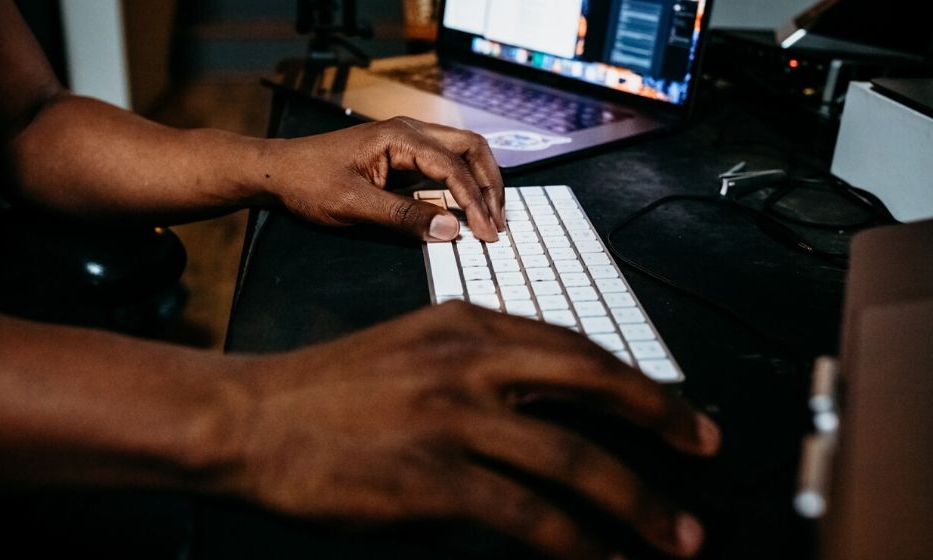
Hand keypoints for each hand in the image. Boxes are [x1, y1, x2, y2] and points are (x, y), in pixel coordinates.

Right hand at [227, 303, 720, 558]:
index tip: (678, 412)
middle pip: (593, 386)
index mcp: (468, 323)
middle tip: (708, 452)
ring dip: (638, 505)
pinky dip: (578, 547)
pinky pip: (529, 518)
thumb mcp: (413, 348)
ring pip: (574, 462)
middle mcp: (470, 361)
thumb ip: (479, 366)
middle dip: (662, 423)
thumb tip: (547, 412)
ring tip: (678, 539)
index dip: (637, 382)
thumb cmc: (328, 389)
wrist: (251, 419)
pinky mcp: (433, 481)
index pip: (575, 346)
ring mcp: (454, 420)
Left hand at [267, 117, 505, 241]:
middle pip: (471, 148)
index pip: (454, 167)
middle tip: (498, 223)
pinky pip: (445, 162)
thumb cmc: (308, 183)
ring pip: (462, 152)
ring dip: (480, 182)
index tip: (486, 234)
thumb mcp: (354, 205)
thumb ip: (403, 217)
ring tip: (489, 217)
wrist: (278, 171)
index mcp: (399, 137)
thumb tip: (451, 230)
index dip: (475, 202)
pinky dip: (462, 183)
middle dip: (490, 184)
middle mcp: (409, 130)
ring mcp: (407, 139)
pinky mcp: (402, 153)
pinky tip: (465, 207)